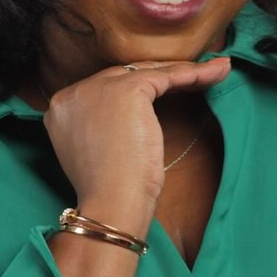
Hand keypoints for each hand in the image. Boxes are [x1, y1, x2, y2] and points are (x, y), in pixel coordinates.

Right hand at [43, 55, 231, 208]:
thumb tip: (129, 120)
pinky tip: (213, 74)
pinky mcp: (125, 90)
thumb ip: (103, 127)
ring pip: (148, 72)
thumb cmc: (111, 192)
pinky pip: (165, 76)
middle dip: (164, 74)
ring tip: (216, 71)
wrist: (111, 205)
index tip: (168, 88)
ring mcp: (97, 88)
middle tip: (196, 75)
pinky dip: (191, 75)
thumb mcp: (98, 152)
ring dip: (185, 71)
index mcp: (61, 108)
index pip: (106, 87)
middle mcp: (74, 93)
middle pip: (126, 74)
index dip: (139, 86)